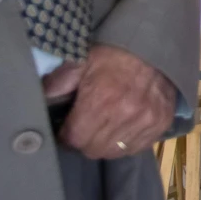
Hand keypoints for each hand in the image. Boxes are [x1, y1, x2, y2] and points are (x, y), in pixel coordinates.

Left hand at [50, 44, 176, 158]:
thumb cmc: (114, 55)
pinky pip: (135, 149)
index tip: (68, 127)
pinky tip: (124, 126)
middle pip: (92, 149)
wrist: (155, 47)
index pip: (74, 139)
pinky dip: (126, 142)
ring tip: (106, 125)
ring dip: (105, 143)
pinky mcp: (161, 124)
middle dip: (85, 140)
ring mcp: (146, 121)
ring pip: (113, 152)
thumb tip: (39, 103)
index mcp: (100, 99)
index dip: (67, 135)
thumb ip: (58, 84)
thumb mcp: (81, 62)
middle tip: (87, 125)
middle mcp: (125, 114)